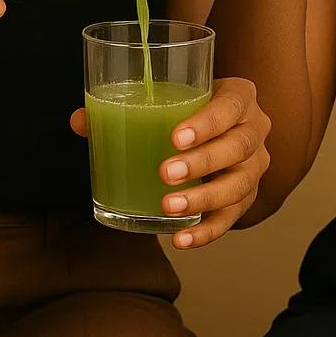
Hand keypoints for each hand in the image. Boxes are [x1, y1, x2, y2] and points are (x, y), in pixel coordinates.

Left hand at [69, 77, 270, 248]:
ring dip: (203, 198)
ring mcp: (254, 165)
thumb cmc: (189, 109)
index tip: (176, 137)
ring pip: (239, 185)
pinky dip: (207, 231)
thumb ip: (125, 108)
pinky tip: (181, 240)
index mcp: (239, 97)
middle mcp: (254, 129)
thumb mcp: (167, 100)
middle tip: (164, 173)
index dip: (207, 123)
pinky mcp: (247, 196)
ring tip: (168, 207)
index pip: (231, 106)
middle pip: (237, 147)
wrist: (218, 127)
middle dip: (201, 163)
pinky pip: (232, 217)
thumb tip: (81, 120)